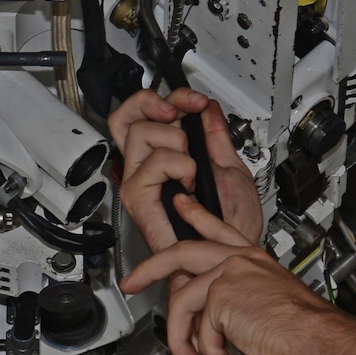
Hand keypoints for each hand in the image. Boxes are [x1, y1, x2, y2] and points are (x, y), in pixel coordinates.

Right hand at [108, 88, 264, 252]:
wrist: (226, 257)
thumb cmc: (228, 228)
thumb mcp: (229, 169)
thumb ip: (216, 137)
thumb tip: (208, 110)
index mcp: (166, 158)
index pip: (146, 114)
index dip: (168, 97)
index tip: (196, 102)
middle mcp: (147, 168)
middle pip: (126, 117)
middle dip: (155, 104)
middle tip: (178, 113)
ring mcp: (140, 182)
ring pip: (140, 133)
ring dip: (176, 143)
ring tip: (191, 168)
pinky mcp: (139, 198)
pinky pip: (151, 163)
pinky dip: (178, 166)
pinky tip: (188, 184)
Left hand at [122, 217, 335, 354]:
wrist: (317, 338)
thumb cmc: (306, 331)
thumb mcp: (271, 309)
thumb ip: (241, 309)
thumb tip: (222, 330)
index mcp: (254, 260)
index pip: (219, 229)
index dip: (196, 216)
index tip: (181, 205)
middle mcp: (240, 262)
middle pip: (181, 252)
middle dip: (150, 268)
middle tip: (132, 281)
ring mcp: (228, 276)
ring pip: (183, 303)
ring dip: (182, 341)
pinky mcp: (221, 298)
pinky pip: (201, 334)